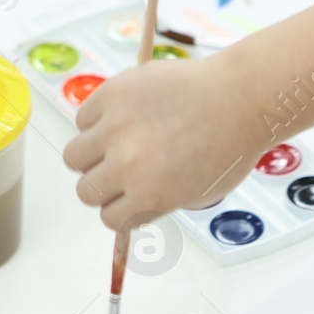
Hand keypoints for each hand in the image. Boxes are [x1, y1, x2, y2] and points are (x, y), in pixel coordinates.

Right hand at [62, 53, 268, 229]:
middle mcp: (127, 166)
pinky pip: (83, 119)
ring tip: (110, 145)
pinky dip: (96, 121)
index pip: (109, 219)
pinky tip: (120, 118)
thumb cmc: (228, 145)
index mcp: (149, 197)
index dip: (120, 209)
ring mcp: (116, 129)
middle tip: (116, 172)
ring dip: (89, 156)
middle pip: (86, 192)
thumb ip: (157, 201)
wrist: (239, 99)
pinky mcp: (113, 95)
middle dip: (101, 187)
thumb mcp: (196, 193)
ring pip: (74, 157)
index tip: (127, 198)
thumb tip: (129, 203)